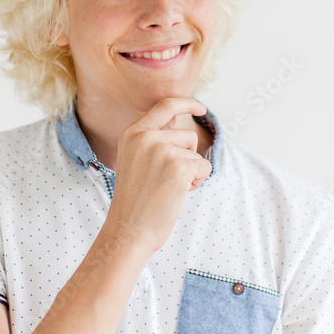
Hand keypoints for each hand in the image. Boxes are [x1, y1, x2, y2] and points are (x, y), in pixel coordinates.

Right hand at [104, 96, 212, 255]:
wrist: (128, 230)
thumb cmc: (135, 201)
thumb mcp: (135, 160)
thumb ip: (153, 140)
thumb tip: (180, 126)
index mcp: (132, 133)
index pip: (165, 106)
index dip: (187, 103)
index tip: (200, 107)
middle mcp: (146, 138)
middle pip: (187, 135)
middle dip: (188, 157)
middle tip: (169, 179)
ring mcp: (162, 151)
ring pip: (196, 153)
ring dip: (192, 171)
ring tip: (170, 188)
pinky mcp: (178, 168)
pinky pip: (205, 167)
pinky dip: (198, 182)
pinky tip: (179, 194)